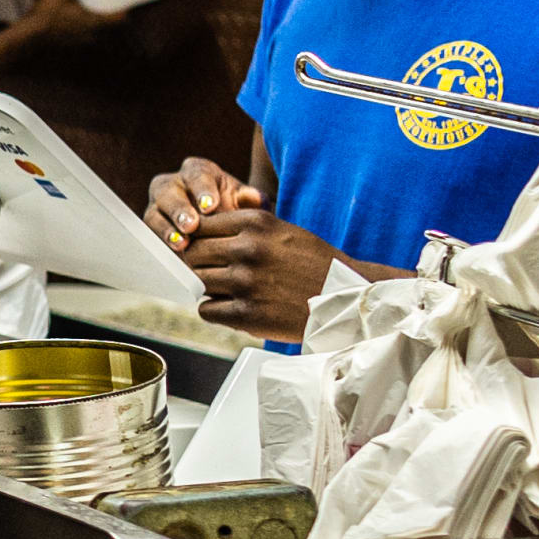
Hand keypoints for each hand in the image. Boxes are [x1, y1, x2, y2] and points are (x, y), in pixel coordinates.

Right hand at [14, 0, 118, 45]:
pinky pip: (86, 36)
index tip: (127, 3)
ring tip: (94, 9)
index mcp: (95, 22)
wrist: (28, 35)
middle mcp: (92, 34)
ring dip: (99, 23)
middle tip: (111, 2)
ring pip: (99, 33)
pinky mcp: (71, 44)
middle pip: (111, 27)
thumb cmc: (47, 14)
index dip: (126, 12)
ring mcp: (82, 41)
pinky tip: (77, 19)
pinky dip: (86, 28)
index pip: (121, 20)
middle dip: (112, 16)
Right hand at [145, 154, 263, 248]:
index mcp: (197, 171)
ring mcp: (158, 207)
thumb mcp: (247, 202)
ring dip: (166, 230)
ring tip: (181, 244)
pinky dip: (162, 245)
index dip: (202, 191)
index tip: (211, 206)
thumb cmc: (236, 209)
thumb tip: (253, 197)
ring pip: (154, 214)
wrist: (225, 229)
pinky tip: (174, 256)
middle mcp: (172, 185)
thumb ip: (251, 198)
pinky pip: (151, 235)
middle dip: (179, 209)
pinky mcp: (154, 229)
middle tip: (191, 225)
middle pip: (167, 192)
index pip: (197, 176)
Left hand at [177, 204, 341, 342]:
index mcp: (254, 223)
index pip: (200, 226)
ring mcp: (246, 282)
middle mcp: (247, 249)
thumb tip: (197, 230)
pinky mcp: (247, 314)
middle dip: (198, 265)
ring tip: (228, 292)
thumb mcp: (282, 231)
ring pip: (197, 282)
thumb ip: (243, 228)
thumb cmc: (313, 264)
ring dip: (207, 288)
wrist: (345, 298)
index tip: (203, 251)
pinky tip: (233, 308)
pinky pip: (206, 310)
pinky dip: (215, 311)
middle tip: (212, 274)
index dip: (198, 240)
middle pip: (193, 254)